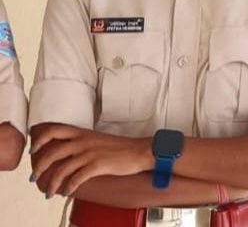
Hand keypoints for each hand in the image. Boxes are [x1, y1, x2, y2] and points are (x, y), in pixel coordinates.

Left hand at [30, 124, 152, 197]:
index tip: (34, 150)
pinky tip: (67, 192)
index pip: (54, 130)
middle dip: (40, 166)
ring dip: (53, 183)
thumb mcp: (97, 139)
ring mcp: (90, 153)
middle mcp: (84, 141)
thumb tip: (68, 153)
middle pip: (53, 151)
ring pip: (62, 168)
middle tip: (35, 177)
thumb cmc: (120, 147)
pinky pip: (77, 178)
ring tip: (50, 193)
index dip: (40, 139)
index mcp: (82, 133)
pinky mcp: (98, 165)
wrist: (139, 151)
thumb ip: (82, 143)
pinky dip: (68, 187)